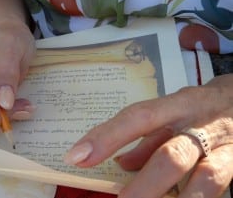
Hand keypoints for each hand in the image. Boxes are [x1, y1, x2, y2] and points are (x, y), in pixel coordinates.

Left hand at [64, 74, 232, 197]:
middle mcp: (199, 124)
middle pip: (170, 155)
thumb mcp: (171, 112)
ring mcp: (224, 147)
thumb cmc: (199, 107)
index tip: (77, 156)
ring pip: (203, 178)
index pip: (137, 118)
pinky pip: (221, 191)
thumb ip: (146, 138)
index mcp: (176, 105)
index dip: (107, 137)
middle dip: (143, 185)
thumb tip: (120, 164)